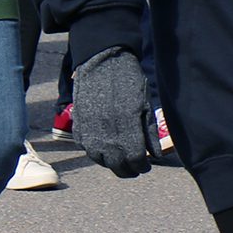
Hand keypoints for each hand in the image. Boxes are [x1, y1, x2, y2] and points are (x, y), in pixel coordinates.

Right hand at [70, 48, 157, 178]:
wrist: (103, 62)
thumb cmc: (128, 81)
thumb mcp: (145, 105)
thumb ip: (149, 132)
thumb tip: (154, 155)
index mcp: (127, 129)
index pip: (135, 160)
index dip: (142, 167)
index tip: (146, 166)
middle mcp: (107, 134)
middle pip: (117, 165)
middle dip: (128, 170)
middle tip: (135, 168)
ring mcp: (90, 132)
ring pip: (99, 160)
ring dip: (111, 163)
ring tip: (120, 160)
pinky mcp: (78, 126)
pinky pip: (86, 147)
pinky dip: (96, 152)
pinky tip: (105, 148)